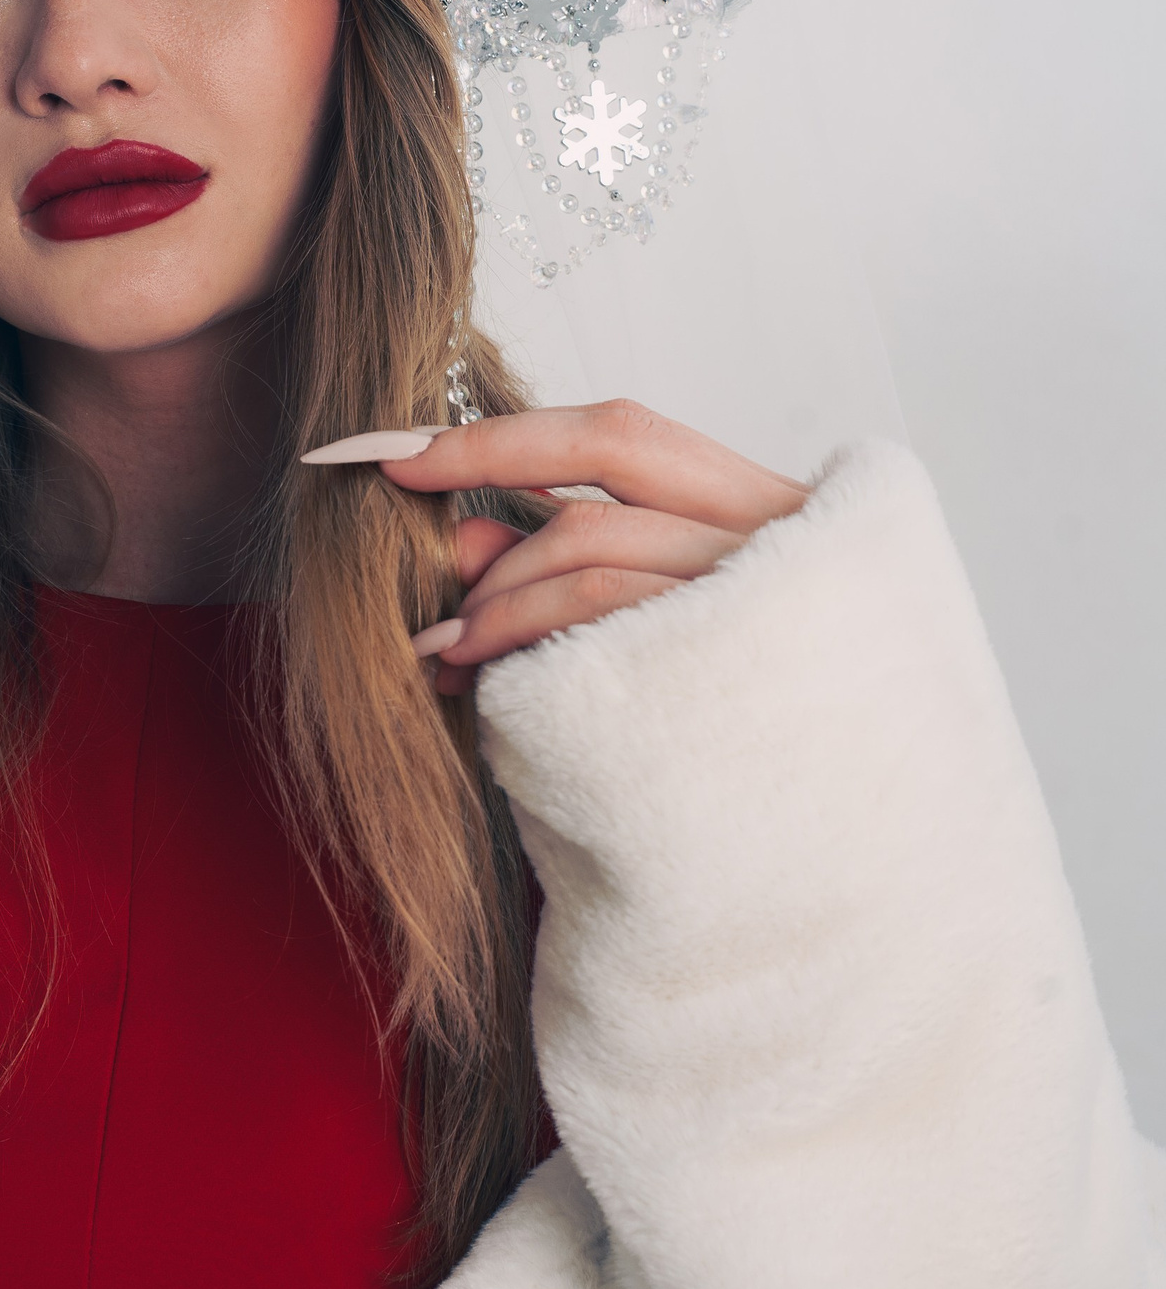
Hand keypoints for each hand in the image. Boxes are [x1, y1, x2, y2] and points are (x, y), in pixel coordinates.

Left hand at [312, 402, 807, 694]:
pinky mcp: (742, 697)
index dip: (499, 437)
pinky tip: (497, 697)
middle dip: (491, 565)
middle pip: (592, 520)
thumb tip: (463, 534)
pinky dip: (528, 667)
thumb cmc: (777, 721)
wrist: (887, 852)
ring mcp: (772, 622)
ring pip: (590, 579)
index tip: (401, 455)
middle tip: (433, 609)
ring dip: (496, 620)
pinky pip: (603, 655)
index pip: (621, 436)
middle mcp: (786, 549)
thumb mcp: (677, 615)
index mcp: (781, 508)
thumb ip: (581, 562)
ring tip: (449, 662)